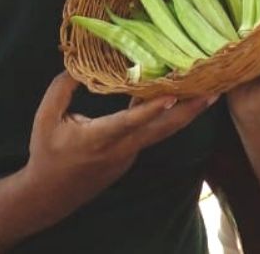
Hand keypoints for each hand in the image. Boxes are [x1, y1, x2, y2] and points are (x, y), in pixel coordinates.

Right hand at [22, 72, 213, 209]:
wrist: (51, 194)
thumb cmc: (47, 153)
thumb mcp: (45, 117)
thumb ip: (62, 88)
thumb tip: (78, 64)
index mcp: (98, 138)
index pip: (128, 122)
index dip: (150, 109)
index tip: (173, 96)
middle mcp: (120, 148)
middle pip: (161, 130)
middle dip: (189, 111)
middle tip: (213, 92)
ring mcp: (128, 154)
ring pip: (161, 132)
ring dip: (186, 114)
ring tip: (209, 94)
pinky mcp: (130, 155)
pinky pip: (152, 133)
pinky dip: (167, 116)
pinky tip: (180, 97)